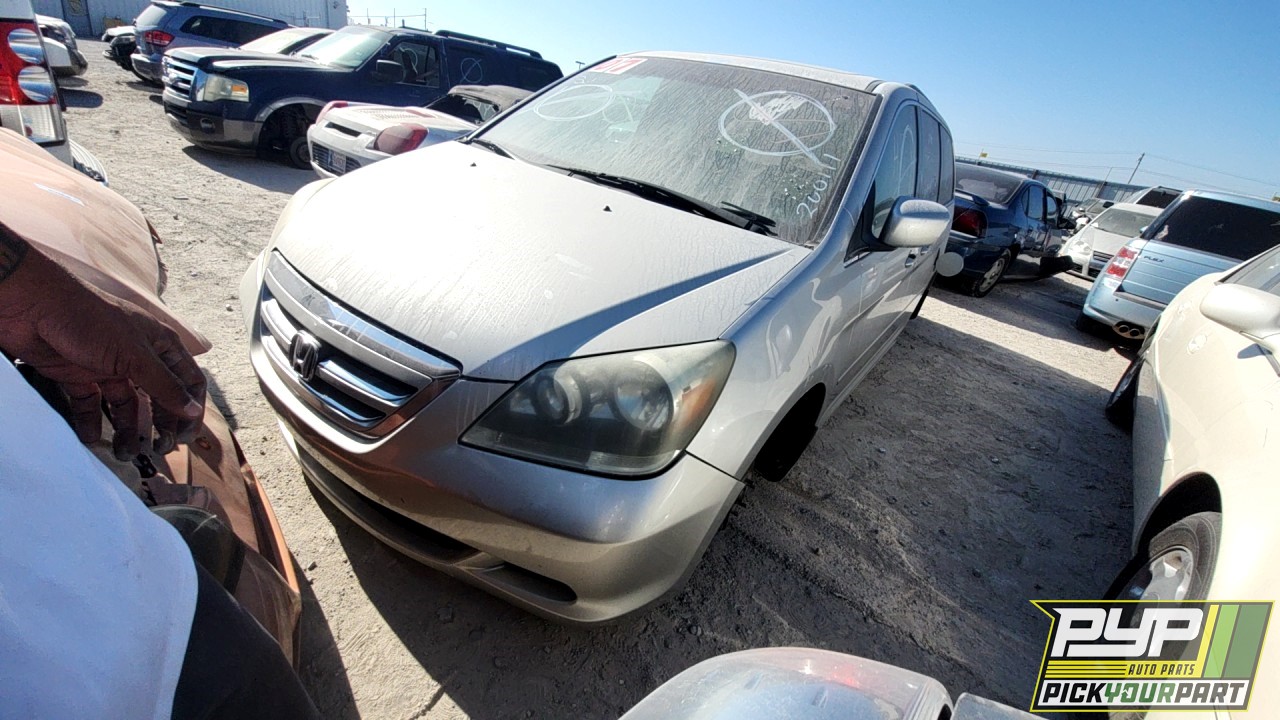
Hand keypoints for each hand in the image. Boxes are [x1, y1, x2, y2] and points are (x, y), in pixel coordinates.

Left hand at [0, 225, 205, 457]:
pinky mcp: (78, 376)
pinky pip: (90, 405)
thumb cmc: (91, 319)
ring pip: (125, 405)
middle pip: (159, 397)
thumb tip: (194, 410)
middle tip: (159, 449)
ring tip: (125, 452)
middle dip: (161, 424)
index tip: (186, 436)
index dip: (192, 408)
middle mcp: (137, 356)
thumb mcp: (135, 355)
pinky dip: (91, 422)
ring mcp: (108, 367)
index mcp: (160, 345)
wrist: (32, 306)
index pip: (188, 381)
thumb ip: (165, 385)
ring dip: (128, 429)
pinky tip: (93, 437)